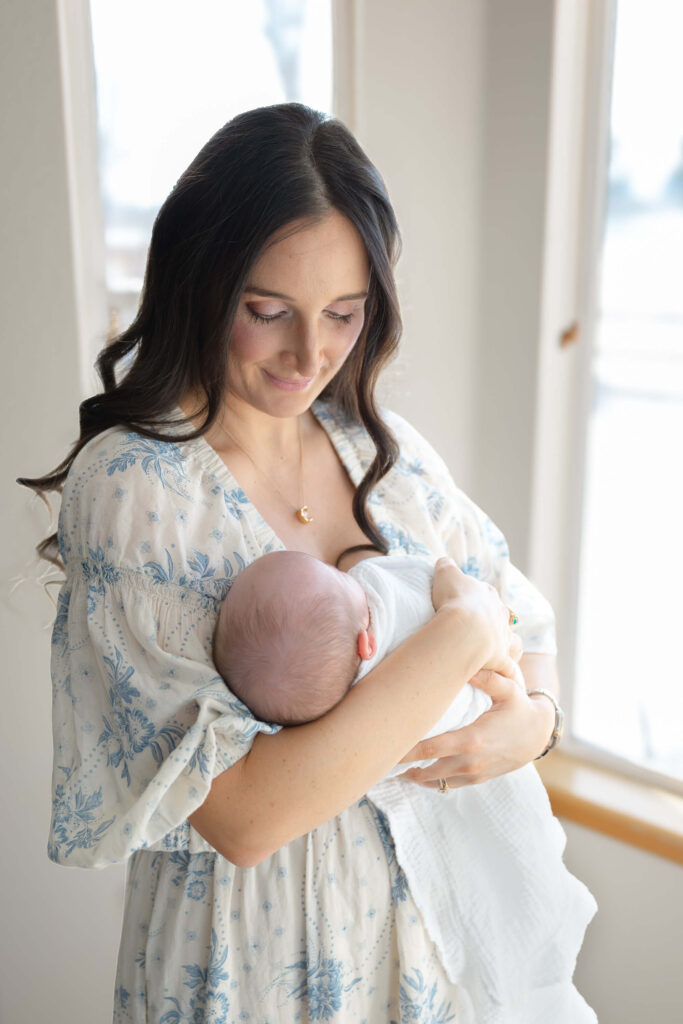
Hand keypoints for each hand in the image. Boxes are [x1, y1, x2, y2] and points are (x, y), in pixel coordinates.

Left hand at [397, 663, 555, 787]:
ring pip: (435, 781)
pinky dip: (430, 782)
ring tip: (391, 769)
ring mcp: (474, 773)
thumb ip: (487, 677)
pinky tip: (414, 775)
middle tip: (378, 758)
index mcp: (472, 739)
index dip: (405, 750)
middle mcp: (470, 761)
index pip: (429, 748)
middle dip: (402, 767)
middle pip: (426, 769)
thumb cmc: (520, 708)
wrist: (540, 734)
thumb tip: (466, 665)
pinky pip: (448, 785)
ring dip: (413, 777)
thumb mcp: (508, 688)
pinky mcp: (477, 778)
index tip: (385, 746)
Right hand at [432, 557, 521, 676]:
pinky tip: (498, 673)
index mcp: (488, 595)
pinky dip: (505, 670)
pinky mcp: (501, 660)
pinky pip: (508, 667)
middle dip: (492, 621)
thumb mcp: (446, 574)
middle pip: (500, 616)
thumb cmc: (455, 599)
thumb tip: (444, 561)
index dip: (476, 599)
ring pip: (511, 640)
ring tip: (491, 649)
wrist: (465, 629)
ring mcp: (503, 638)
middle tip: (475, 628)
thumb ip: (446, 565)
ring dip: (503, 643)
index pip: (486, 594)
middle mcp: (500, 616)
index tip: (465, 603)